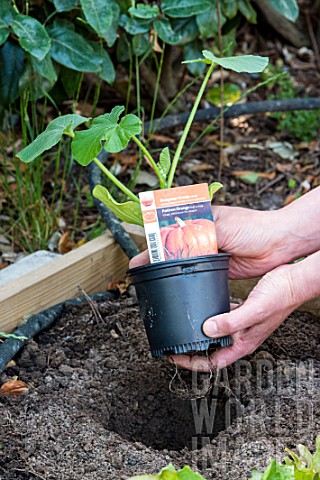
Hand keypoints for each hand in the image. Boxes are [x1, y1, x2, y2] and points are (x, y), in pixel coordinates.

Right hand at [129, 206, 280, 272]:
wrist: (277, 245)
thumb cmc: (253, 228)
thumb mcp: (222, 228)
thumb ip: (199, 236)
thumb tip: (178, 248)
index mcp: (201, 219)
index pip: (172, 226)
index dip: (154, 238)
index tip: (142, 250)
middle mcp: (203, 235)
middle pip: (175, 245)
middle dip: (157, 255)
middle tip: (140, 267)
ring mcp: (210, 252)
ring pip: (185, 260)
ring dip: (170, 267)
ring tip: (151, 278)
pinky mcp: (217, 267)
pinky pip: (198, 272)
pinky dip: (187, 277)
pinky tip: (175, 283)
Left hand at [172, 262, 300, 370]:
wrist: (293, 281)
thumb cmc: (280, 297)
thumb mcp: (254, 310)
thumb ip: (231, 322)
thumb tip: (207, 330)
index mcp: (244, 343)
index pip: (214, 362)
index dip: (193, 363)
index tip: (176, 358)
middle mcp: (241, 336)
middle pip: (212, 350)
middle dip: (192, 349)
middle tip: (173, 343)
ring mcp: (242, 324)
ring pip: (215, 333)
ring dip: (199, 331)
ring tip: (182, 325)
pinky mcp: (242, 311)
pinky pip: (221, 316)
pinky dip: (209, 314)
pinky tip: (201, 305)